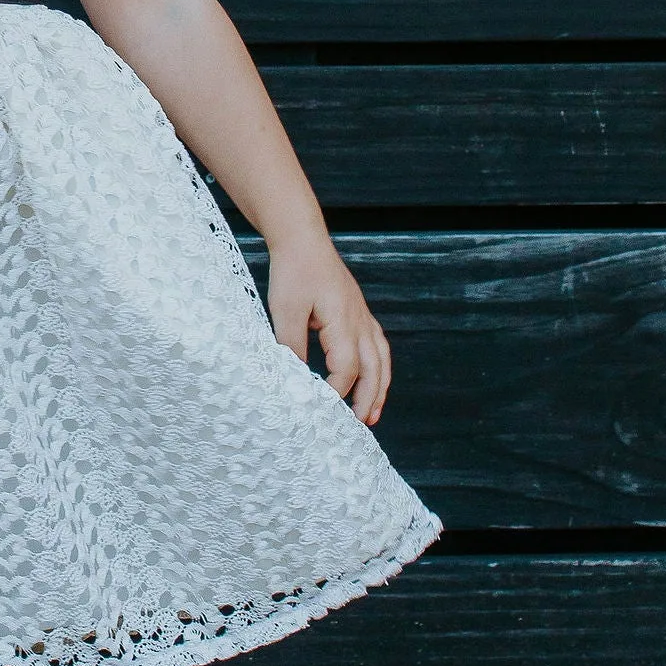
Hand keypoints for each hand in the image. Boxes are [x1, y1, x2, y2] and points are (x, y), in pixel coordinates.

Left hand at [264, 237, 391, 425]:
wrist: (303, 239)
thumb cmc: (293, 271)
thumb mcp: (284, 309)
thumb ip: (290, 344)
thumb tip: (293, 378)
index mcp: (343, 321)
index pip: (345, 368)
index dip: (335, 392)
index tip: (320, 409)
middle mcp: (359, 321)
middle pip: (372, 369)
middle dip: (367, 399)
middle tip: (360, 425)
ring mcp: (362, 317)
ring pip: (380, 359)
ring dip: (379, 388)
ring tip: (373, 413)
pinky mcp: (359, 313)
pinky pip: (378, 346)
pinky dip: (379, 367)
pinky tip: (373, 379)